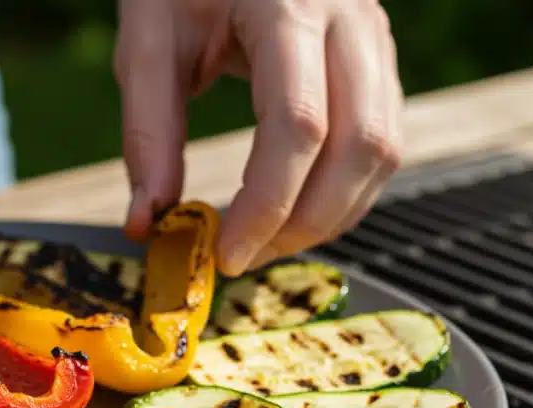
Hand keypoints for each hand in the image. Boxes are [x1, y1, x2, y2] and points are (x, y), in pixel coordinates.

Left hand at [115, 0, 403, 276]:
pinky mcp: (379, 56)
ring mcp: (375, 35)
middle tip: (246, 257)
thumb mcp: (147, 42)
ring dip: (331, 214)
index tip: (226, 253)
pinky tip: (295, 209)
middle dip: (307, 221)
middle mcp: (350, 17)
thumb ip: (147, 132)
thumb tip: (148, 224)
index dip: (267, 204)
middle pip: (361, 146)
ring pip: (385, 149)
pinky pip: (383, 138)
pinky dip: (345, 189)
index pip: (298, 125)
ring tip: (265, 241)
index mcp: (288, 4)